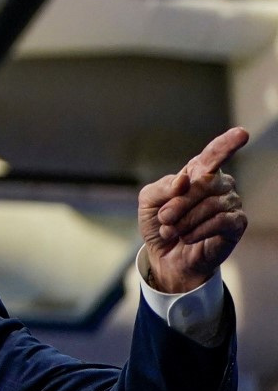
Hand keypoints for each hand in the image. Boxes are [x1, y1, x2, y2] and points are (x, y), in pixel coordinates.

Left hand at [138, 127, 248, 292]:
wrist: (166, 256)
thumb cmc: (160, 224)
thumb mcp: (149, 203)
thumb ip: (162, 188)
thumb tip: (185, 180)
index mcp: (198, 172)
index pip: (213, 154)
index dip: (226, 144)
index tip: (241, 134)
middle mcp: (219, 184)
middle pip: (204, 182)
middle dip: (178, 203)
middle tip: (164, 218)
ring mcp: (231, 203)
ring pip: (210, 205)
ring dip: (184, 222)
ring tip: (173, 231)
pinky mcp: (237, 224)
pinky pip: (221, 221)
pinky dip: (198, 231)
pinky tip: (188, 238)